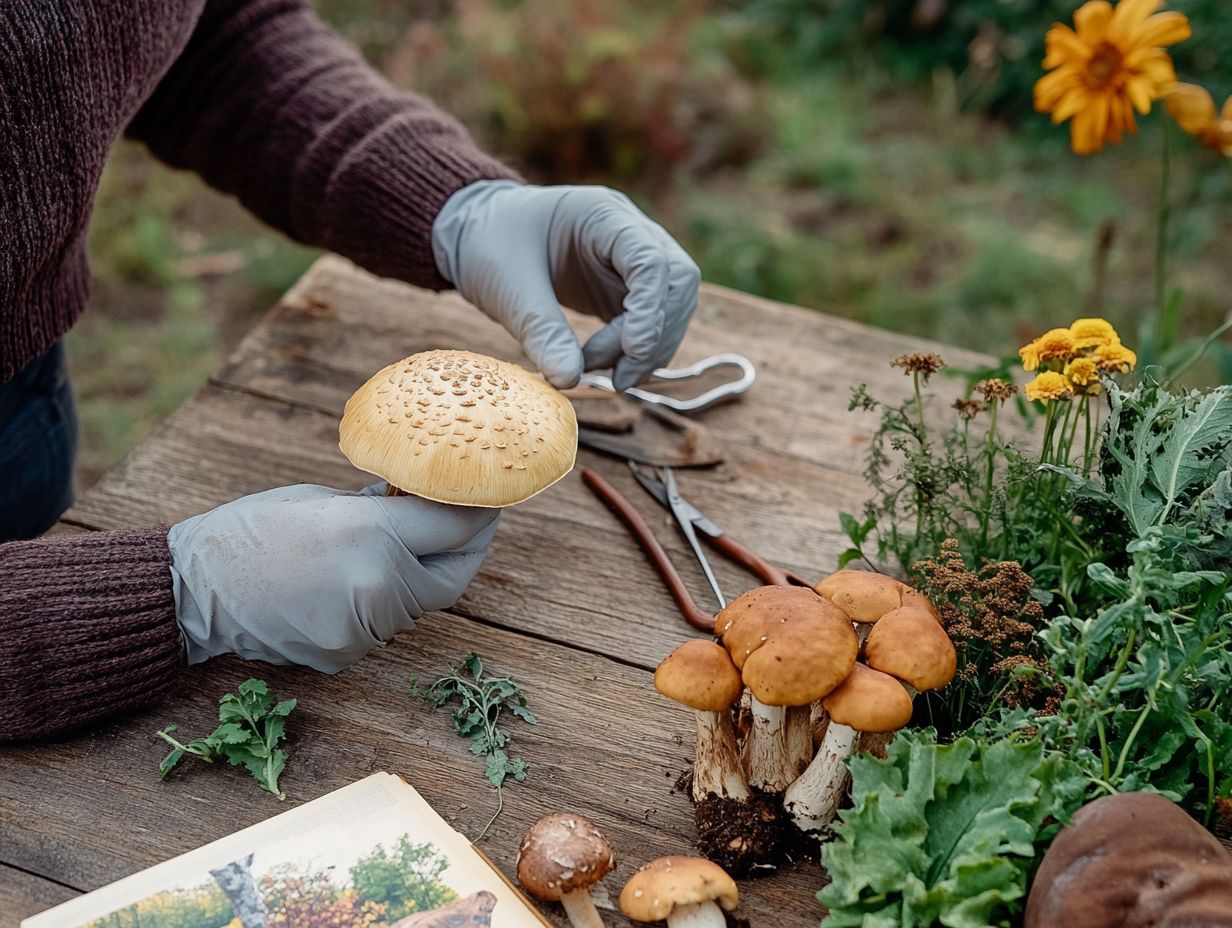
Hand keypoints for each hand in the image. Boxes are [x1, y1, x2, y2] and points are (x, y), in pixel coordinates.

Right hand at [168, 484, 498, 672]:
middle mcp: (376, 585)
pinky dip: (386, 600)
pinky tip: (363, 577)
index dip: (480, 510)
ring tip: (410, 543)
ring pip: (421, 602)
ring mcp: (362, 628)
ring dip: (425, 573)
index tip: (488, 495)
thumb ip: (378, 504)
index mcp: (370, 534)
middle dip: (470, 547)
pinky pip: (385, 624)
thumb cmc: (251, 530)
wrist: (193, 591)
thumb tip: (420, 499)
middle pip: (454, 574)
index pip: (455, 525)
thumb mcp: (320, 499)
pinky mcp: (346, 653)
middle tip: (473, 522)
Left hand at [432, 181, 700, 389]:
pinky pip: (652, 322)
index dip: (650, 310)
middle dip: (654, 335)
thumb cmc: (488, 245)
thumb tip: (571, 381)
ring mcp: (632, 261)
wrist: (475, 234)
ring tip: (600, 373)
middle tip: (616, 377)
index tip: (631, 353)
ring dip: (648, 348)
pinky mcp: (625, 289)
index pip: (651, 260)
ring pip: (672, 306)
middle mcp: (629, 232)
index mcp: (602, 215)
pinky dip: (637, 351)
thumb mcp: (508, 287)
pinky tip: (603, 367)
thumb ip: (542, 331)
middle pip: (676, 283)